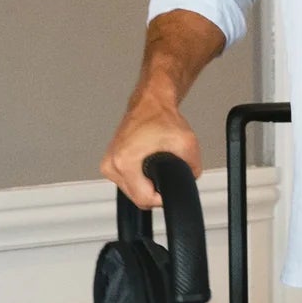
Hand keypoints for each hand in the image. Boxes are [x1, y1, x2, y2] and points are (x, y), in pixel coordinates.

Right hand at [100, 94, 202, 208]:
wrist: (150, 103)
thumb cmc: (161, 117)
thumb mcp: (187, 143)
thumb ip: (193, 169)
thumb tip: (189, 183)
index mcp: (125, 161)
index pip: (144, 199)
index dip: (162, 198)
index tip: (169, 187)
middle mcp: (112, 164)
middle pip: (137, 198)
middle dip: (154, 190)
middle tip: (164, 172)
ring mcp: (108, 165)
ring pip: (132, 193)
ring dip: (146, 185)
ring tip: (154, 165)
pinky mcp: (109, 164)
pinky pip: (127, 183)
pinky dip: (138, 179)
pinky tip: (145, 165)